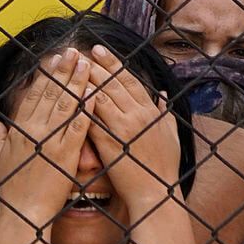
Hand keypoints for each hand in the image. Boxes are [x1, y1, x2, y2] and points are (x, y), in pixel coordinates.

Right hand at [0, 48, 92, 226]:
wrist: (23, 214)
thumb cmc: (10, 191)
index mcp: (19, 130)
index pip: (33, 95)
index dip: (45, 75)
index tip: (54, 59)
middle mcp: (34, 131)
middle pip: (50, 93)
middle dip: (63, 70)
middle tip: (74, 51)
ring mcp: (50, 141)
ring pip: (65, 105)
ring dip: (76, 82)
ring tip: (86, 63)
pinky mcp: (66, 154)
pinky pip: (77, 127)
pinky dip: (86, 109)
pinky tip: (94, 93)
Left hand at [86, 45, 180, 207]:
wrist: (156, 193)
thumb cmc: (164, 167)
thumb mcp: (170, 135)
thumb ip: (164, 112)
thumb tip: (162, 94)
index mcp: (151, 112)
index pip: (130, 80)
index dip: (113, 64)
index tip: (99, 51)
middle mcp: (138, 116)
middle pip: (114, 83)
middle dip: (96, 65)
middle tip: (80, 51)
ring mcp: (124, 128)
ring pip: (103, 97)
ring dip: (86, 80)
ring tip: (72, 67)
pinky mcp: (111, 143)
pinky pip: (94, 120)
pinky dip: (83, 106)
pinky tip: (72, 95)